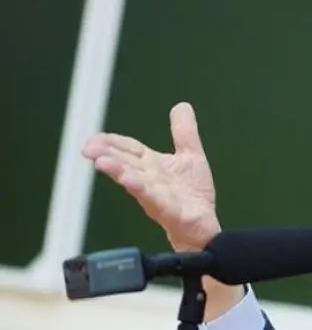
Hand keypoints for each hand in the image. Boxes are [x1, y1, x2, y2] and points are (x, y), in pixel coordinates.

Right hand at [82, 102, 219, 251]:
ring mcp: (156, 195)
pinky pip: (153, 198)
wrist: (204, 224)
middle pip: (125, 163)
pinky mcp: (168, 209)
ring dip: (118, 171)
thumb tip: (182, 105)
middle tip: (88, 148)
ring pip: (134, 180)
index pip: (128, 149)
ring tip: (102, 162)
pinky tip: (131, 182)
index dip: (112, 142)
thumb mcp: (191, 156)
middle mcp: (149, 179)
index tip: (94, 138)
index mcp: (152, 165)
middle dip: (107, 154)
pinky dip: (141, 190)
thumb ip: (184, 132)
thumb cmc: (193, 194)